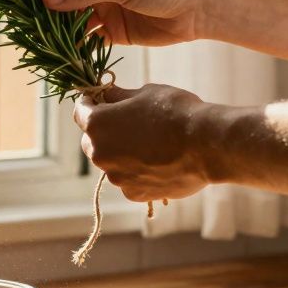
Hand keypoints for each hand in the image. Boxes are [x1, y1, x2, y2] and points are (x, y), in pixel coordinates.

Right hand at [42, 0, 208, 46]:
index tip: (26, 6)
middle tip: (29, 32)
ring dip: (61, 34)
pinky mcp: (112, 32)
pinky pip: (88, 41)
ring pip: (74, 23)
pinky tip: (66, 56)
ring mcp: (104, 10)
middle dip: (48, 16)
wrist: (197, 9)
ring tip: (44, 47)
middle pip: (63, 3)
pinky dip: (78, 48)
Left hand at [74, 84, 210, 202]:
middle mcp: (98, 152)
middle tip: (127, 123)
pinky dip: (137, 173)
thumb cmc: (175, 111)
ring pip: (111, 162)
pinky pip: (128, 180)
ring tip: (150, 145)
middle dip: (104, 131)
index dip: (90, 103)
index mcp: (96, 123)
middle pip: (91, 140)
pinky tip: (158, 163)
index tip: (100, 101)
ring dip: (121, 154)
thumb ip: (119, 97)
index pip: (81, 111)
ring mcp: (115, 176)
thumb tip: (107, 94)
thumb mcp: (145, 93)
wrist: (206, 145)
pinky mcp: (133, 193)